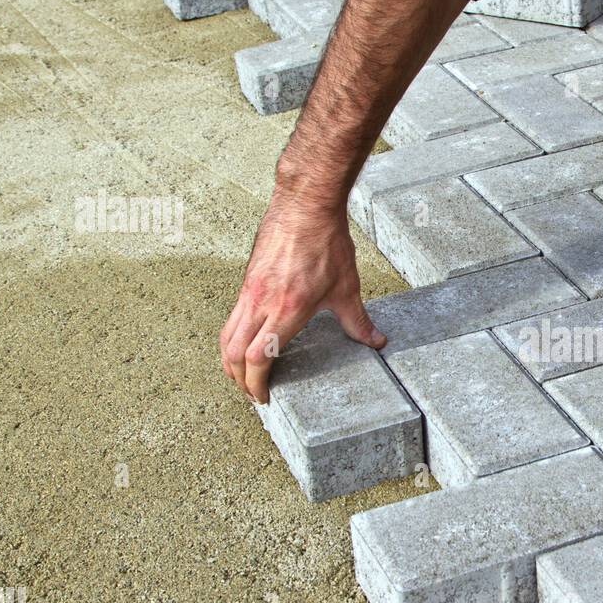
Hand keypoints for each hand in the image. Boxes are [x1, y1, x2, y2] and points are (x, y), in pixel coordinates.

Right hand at [220, 191, 384, 402]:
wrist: (305, 205)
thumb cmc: (326, 244)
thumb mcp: (347, 288)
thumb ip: (358, 321)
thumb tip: (376, 342)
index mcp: (286, 310)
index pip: (258, 358)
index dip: (256, 383)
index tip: (263, 397)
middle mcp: (260, 302)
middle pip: (233, 353)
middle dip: (239, 380)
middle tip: (252, 393)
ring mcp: (249, 291)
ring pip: (226, 335)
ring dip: (230, 361)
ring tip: (243, 375)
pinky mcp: (246, 280)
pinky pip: (232, 317)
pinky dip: (233, 338)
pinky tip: (245, 343)